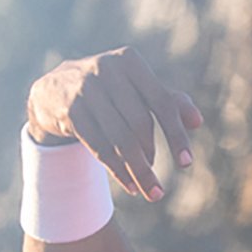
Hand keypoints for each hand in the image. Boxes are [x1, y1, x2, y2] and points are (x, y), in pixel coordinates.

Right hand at [27, 47, 202, 201]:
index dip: (176, 134)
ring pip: (118, 138)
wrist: (54, 88)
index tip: (187, 163)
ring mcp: (84, 89)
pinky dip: (117, 169)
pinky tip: (130, 185)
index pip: (161, 102)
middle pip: (139, 123)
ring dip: (137, 170)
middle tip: (162, 186)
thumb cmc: (110, 87)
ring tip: (150, 191)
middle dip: (152, 158)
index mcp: (130, 61)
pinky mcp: (69, 110)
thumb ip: (170, 101)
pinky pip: (98, 146)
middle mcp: (106, 69)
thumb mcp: (138, 87)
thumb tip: (197, 121)